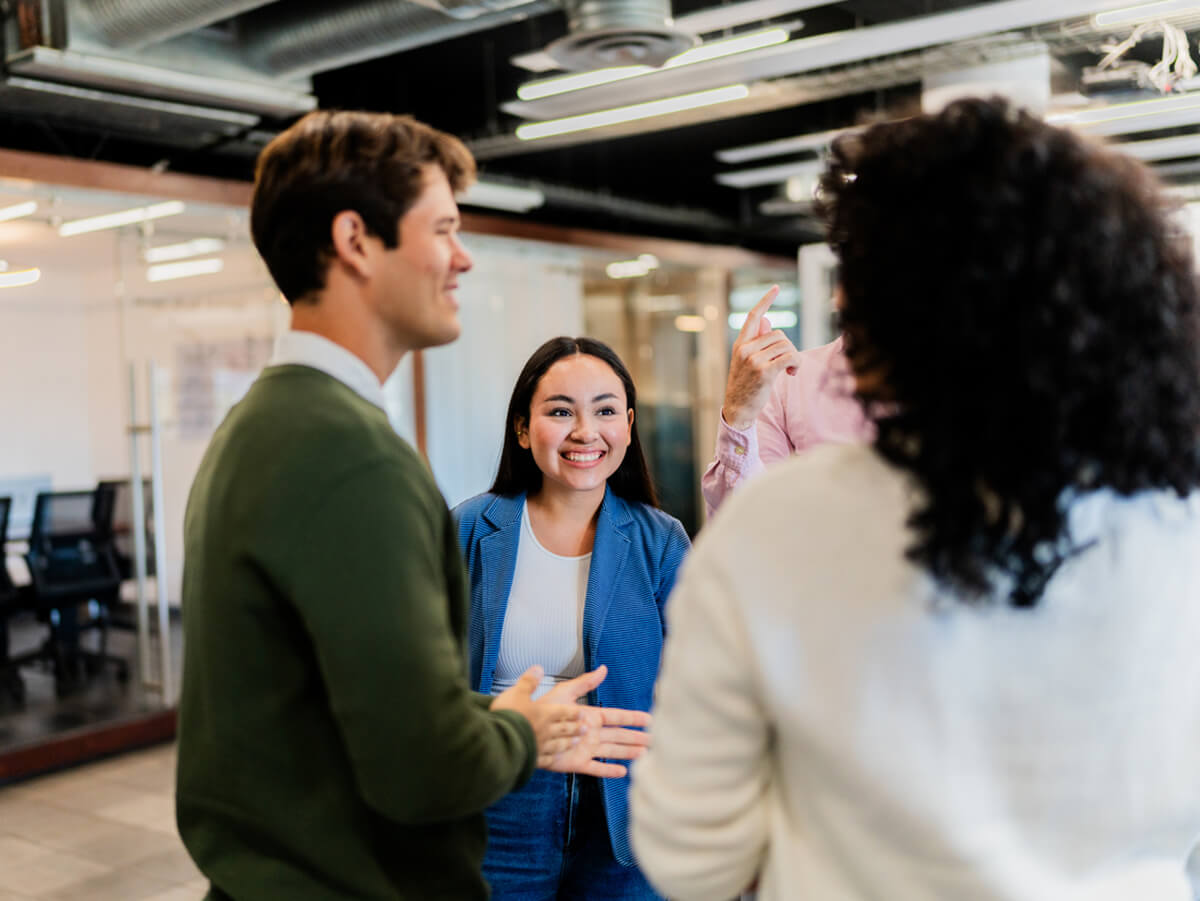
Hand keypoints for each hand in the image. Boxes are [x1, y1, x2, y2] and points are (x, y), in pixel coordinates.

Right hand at [492, 665, 584, 761]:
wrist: (500, 741)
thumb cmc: (509, 717)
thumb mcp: (517, 692)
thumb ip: (529, 681)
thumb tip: (538, 670)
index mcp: (544, 713)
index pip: (563, 712)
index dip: (574, 712)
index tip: (583, 713)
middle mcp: (546, 730)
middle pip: (565, 729)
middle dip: (576, 728)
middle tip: (586, 729)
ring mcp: (540, 746)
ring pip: (559, 744)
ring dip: (568, 742)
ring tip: (575, 742)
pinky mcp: (532, 759)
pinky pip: (546, 759)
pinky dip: (552, 758)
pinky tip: (554, 759)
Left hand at [540, 666, 652, 778]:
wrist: (525, 731)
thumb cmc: (541, 710)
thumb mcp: (564, 692)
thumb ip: (585, 683)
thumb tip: (603, 669)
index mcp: (589, 716)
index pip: (616, 717)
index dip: (632, 718)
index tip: (648, 719)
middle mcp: (590, 734)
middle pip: (619, 736)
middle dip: (636, 737)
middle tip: (655, 740)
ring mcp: (585, 749)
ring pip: (612, 751)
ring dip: (629, 752)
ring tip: (645, 754)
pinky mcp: (576, 763)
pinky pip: (596, 768)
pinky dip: (609, 770)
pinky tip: (623, 771)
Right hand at [722, 285, 801, 430]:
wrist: (738, 409)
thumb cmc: (745, 385)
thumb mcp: (748, 361)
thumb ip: (757, 341)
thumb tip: (767, 319)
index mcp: (740, 344)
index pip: (753, 316)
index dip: (765, 300)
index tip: (776, 288)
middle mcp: (745, 349)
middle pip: (779, 334)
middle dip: (789, 348)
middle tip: (789, 364)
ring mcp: (754, 360)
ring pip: (787, 346)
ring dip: (794, 357)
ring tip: (790, 370)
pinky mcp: (765, 371)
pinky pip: (790, 357)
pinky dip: (796, 363)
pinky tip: (792, 372)